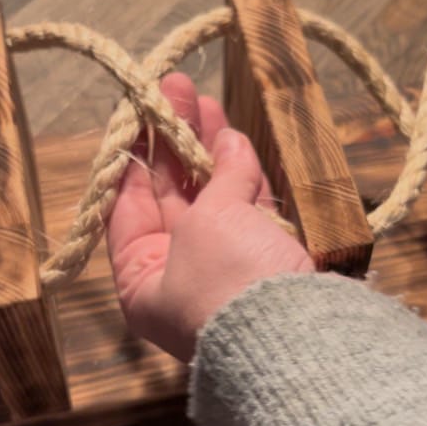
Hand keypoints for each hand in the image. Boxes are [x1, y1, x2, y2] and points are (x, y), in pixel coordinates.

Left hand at [107, 73, 313, 360]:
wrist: (300, 336)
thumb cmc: (230, 284)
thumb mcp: (209, 223)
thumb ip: (218, 177)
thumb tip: (229, 142)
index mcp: (141, 281)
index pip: (126, 205)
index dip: (135, 153)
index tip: (142, 110)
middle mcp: (176, 278)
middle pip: (170, 198)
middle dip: (176, 143)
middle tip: (180, 90)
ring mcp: (222, 272)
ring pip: (211, 200)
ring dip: (210, 152)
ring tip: (209, 103)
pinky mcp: (260, 265)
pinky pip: (245, 214)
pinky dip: (243, 178)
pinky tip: (238, 140)